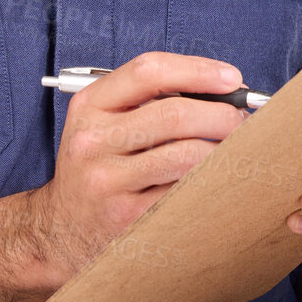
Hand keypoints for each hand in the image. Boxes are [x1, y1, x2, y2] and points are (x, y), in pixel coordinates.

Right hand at [23, 52, 248, 287]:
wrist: (58, 232)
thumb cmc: (96, 168)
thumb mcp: (102, 123)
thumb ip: (148, 101)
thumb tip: (220, 91)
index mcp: (89, 105)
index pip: (148, 71)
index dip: (197, 70)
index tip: (232, 78)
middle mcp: (93, 140)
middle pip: (175, 114)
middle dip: (223, 115)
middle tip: (243, 121)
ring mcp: (108, 181)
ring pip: (187, 155)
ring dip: (224, 151)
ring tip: (236, 150)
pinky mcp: (127, 217)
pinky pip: (185, 192)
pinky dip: (211, 183)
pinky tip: (218, 180)